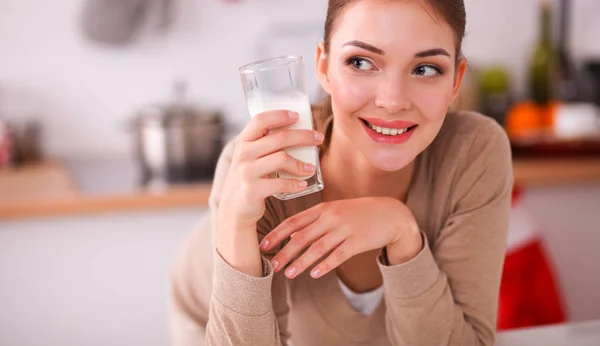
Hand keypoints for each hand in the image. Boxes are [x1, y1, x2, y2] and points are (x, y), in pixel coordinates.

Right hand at [218, 110, 324, 229]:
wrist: (233, 210)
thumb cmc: (248, 180)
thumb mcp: (249, 159)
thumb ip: (264, 145)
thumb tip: (297, 131)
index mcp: (243, 142)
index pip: (260, 120)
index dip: (279, 115)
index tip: (297, 116)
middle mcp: (243, 154)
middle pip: (279, 137)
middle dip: (303, 136)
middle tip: (319, 138)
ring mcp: (246, 172)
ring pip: (282, 158)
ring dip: (301, 163)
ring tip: (311, 168)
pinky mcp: (252, 190)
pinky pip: (281, 183)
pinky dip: (295, 183)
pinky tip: (303, 184)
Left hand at [259, 197, 421, 278]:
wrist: (391, 214)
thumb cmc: (359, 214)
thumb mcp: (335, 212)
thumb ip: (313, 222)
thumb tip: (291, 237)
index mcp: (323, 208)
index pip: (294, 221)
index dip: (277, 234)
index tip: (264, 246)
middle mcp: (332, 217)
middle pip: (302, 236)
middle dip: (285, 252)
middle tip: (272, 265)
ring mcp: (345, 229)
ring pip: (318, 247)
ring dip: (301, 262)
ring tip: (289, 274)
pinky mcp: (358, 241)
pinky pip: (339, 255)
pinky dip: (326, 265)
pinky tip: (315, 274)